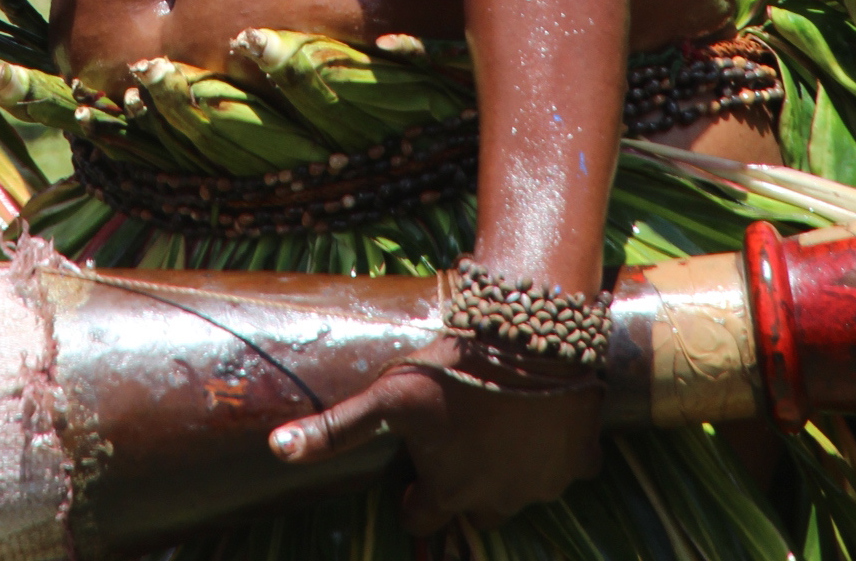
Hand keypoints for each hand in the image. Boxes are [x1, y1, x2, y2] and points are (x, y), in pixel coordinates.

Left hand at [268, 334, 601, 531]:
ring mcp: (543, 484)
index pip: (423, 518)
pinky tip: (543, 421)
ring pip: (522, 492)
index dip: (416, 498)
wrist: (528, 338)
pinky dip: (557, 454)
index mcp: (450, 490)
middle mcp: (498, 498)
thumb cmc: (452, 368)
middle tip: (456, 449)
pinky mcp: (579, 460)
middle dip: (463, 490)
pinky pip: (569, 469)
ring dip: (508, 471)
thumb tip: (276, 448)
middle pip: (476, 512)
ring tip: (495, 429)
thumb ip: (336, 428)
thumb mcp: (388, 396)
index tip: (414, 479)